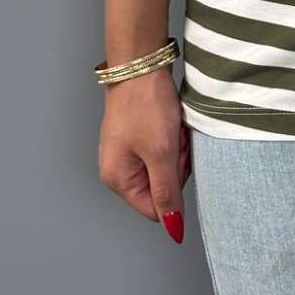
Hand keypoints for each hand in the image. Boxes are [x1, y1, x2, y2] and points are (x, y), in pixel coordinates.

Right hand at [97, 65, 188, 243]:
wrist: (141, 66)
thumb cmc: (145, 106)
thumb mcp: (162, 153)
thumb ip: (167, 193)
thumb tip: (172, 228)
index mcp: (118, 180)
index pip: (154, 208)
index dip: (173, 188)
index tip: (176, 162)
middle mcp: (119, 169)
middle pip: (161, 186)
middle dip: (176, 164)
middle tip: (174, 139)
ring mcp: (128, 152)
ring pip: (166, 166)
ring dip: (176, 149)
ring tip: (173, 127)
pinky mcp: (138, 136)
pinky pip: (164, 148)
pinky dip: (173, 137)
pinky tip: (172, 122)